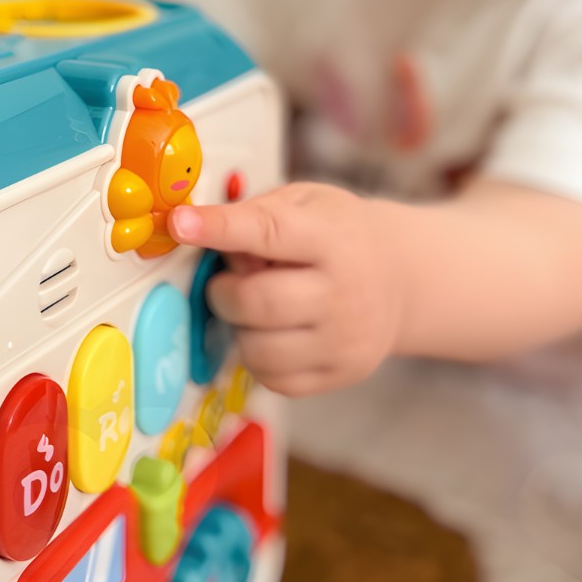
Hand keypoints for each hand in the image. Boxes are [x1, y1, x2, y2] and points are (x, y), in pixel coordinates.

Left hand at [168, 183, 406, 395]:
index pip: (270, 232)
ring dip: (241, 328)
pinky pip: (273, 379)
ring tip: (259, 307)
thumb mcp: (307, 202)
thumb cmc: (337, 235)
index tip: (181, 224)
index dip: (220, 228)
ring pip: (258, 350)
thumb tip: (202, 235)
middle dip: (224, 292)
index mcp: (333, 238)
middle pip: (256, 302)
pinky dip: (259, 357)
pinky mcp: (340, 374)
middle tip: (230, 281)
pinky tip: (276, 333)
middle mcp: (344, 293)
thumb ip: (258, 215)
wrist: (401, 279)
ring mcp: (345, 341)